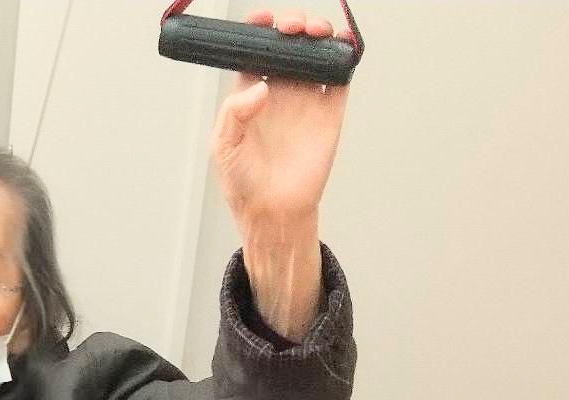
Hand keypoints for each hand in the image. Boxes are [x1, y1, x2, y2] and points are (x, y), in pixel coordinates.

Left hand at [210, 8, 352, 231]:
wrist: (274, 211)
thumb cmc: (244, 183)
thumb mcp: (223, 147)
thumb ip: (233, 114)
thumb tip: (261, 88)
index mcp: (248, 94)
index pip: (255, 51)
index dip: (259, 30)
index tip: (262, 20)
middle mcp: (279, 90)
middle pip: (288, 44)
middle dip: (292, 25)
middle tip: (292, 29)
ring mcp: (306, 98)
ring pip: (315, 52)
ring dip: (318, 34)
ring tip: (315, 33)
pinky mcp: (330, 110)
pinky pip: (340, 74)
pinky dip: (344, 54)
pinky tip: (341, 44)